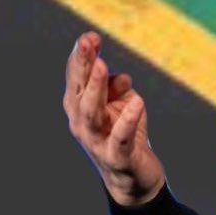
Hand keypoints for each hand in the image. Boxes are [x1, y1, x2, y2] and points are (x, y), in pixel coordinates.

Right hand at [63, 31, 165, 206]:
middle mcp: (82, 123)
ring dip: (97, 88)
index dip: (81, 58)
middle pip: (80, 91)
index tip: (89, 36)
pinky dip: (127, 119)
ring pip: (91, 113)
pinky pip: (121, 137)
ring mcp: (96, 141)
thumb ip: (118, 90)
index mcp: (80, 107)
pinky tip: (137, 102)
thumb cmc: (125, 136)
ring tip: (104, 66)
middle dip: (83, 65)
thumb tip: (122, 77)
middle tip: (89, 42)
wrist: (133, 179)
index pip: (78, 79)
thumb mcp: (122, 107)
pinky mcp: (117, 157)